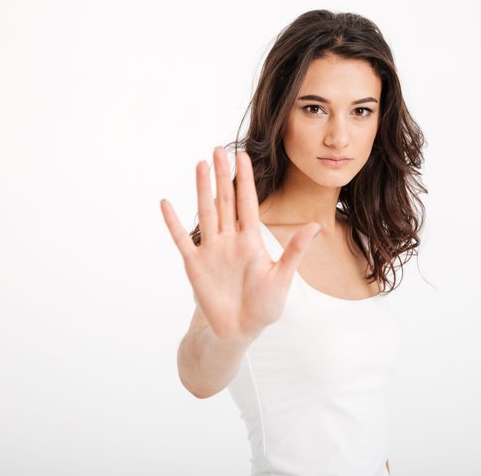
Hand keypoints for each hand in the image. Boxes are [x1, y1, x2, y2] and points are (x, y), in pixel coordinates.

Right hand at [160, 147, 320, 341]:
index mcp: (251, 241)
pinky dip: (174, 223)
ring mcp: (211, 251)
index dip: (245, 180)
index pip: (248, 203)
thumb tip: (314, 227)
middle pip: (225, 201)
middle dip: (222, 176)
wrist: (239, 331)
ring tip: (199, 165)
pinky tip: (166, 203)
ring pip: (206, 213)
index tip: (244, 157)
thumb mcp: (282, 277)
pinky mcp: (195, 265)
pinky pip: (182, 240)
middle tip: (218, 150)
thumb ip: (294, 251)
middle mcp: (230, 240)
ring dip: (202, 190)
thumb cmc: (264, 306)